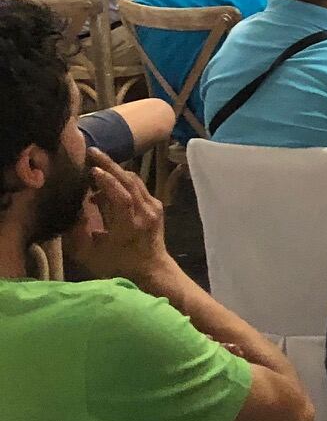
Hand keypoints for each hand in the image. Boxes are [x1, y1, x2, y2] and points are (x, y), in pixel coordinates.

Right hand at [68, 150, 175, 289]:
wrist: (151, 268)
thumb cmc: (117, 265)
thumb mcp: (90, 255)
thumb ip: (79, 233)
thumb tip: (76, 209)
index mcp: (130, 226)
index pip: (123, 197)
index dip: (108, 182)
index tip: (92, 170)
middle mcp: (146, 213)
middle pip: (130, 182)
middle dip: (111, 165)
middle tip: (92, 151)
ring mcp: (154, 208)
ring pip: (135, 181)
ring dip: (116, 170)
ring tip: (96, 162)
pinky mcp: (156, 206)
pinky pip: (139, 186)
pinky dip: (123, 180)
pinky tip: (107, 180)